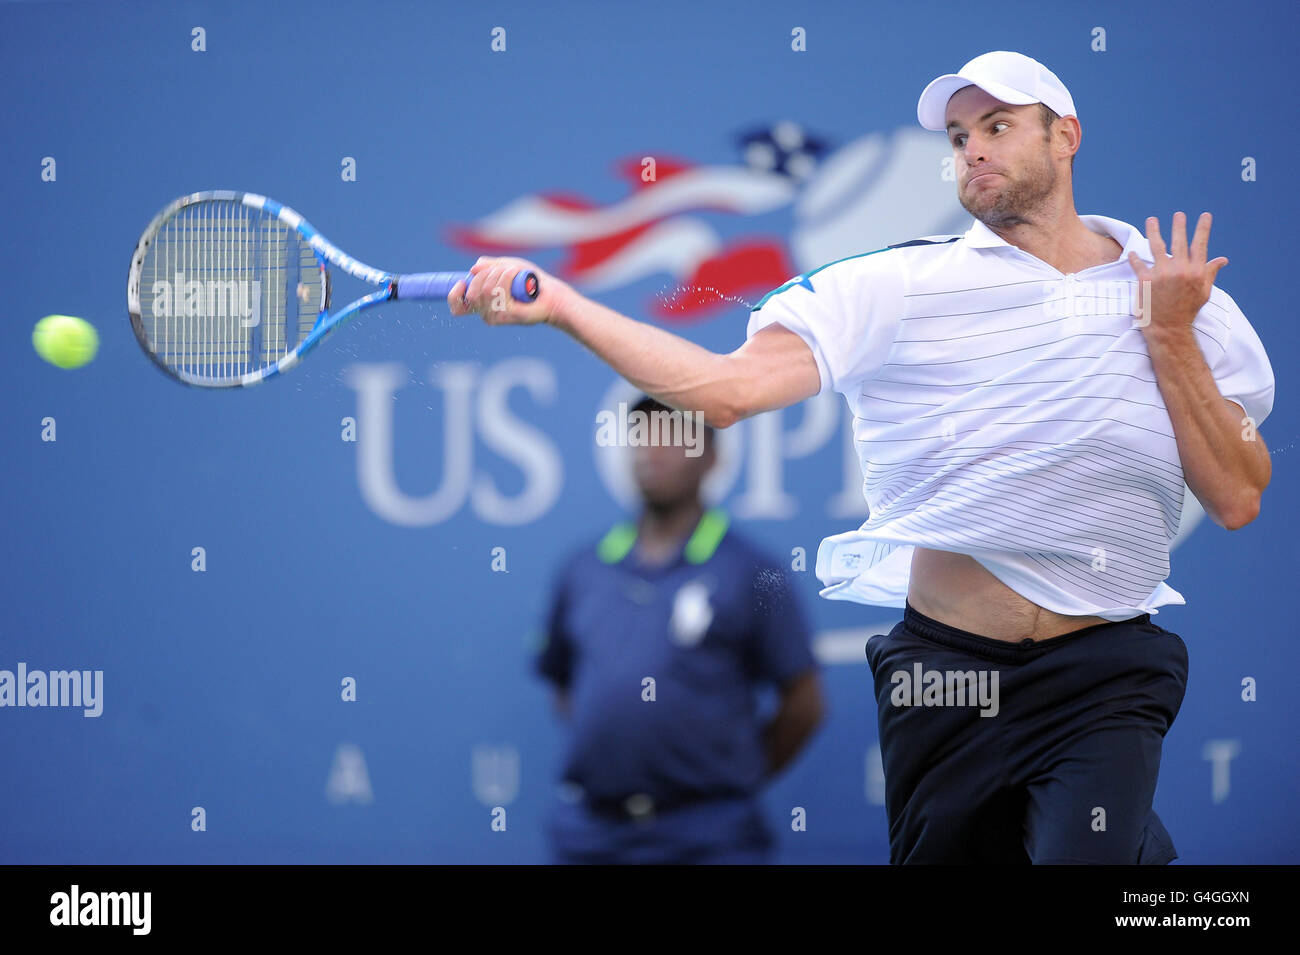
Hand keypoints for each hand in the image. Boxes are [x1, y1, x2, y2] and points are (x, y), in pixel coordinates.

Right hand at [447, 256, 573, 326]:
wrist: (550, 294)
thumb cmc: (529, 281)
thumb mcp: (505, 267)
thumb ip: (489, 266)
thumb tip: (473, 269)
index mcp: (482, 304)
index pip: (457, 307)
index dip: (453, 295)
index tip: (462, 282)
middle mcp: (486, 313)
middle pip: (471, 294)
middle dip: (485, 274)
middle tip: (502, 269)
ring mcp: (496, 316)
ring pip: (485, 291)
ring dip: (498, 274)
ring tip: (513, 271)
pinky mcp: (507, 316)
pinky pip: (498, 292)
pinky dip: (506, 276)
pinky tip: (515, 273)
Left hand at [1127, 212, 1227, 335]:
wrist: (1169, 329)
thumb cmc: (1187, 311)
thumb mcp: (1203, 292)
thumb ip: (1210, 272)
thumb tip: (1223, 259)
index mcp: (1196, 271)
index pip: (1201, 244)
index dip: (1203, 228)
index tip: (1205, 215)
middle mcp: (1180, 270)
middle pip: (1179, 241)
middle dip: (1179, 226)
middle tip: (1178, 214)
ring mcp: (1162, 274)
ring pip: (1157, 247)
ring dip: (1154, 231)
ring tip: (1152, 220)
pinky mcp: (1145, 281)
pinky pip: (1138, 264)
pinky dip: (1135, 258)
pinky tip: (1132, 252)